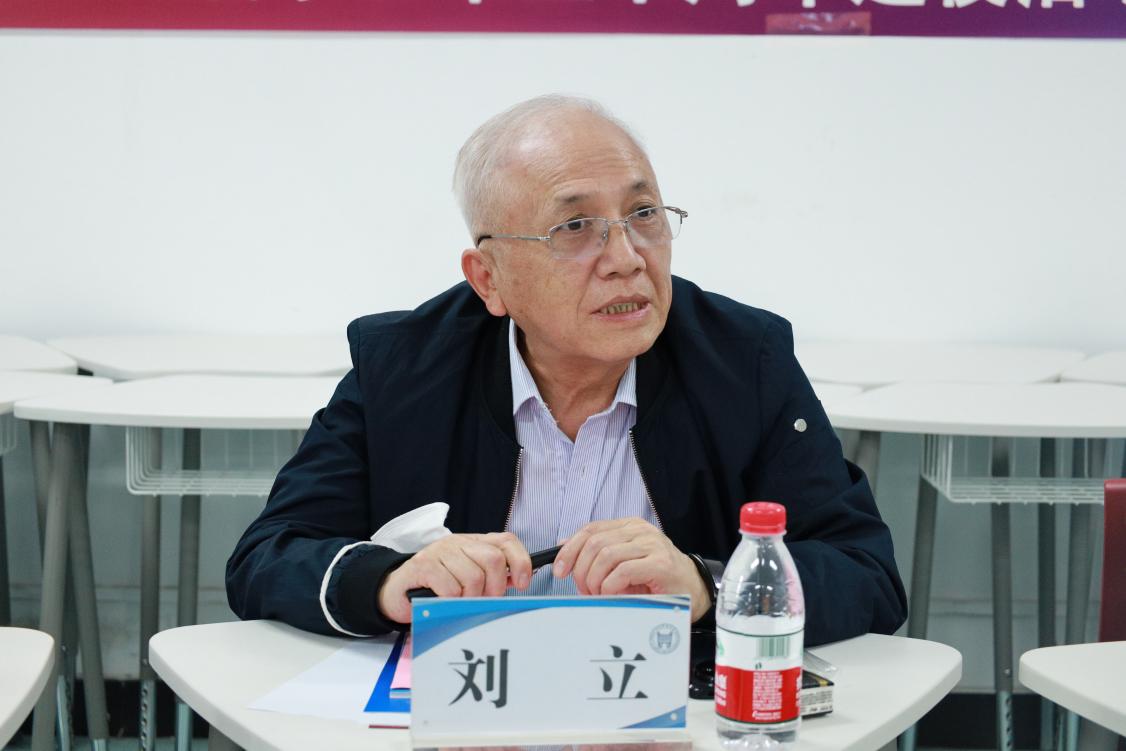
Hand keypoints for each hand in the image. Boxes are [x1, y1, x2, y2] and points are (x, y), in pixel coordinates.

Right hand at [376, 532, 531, 623]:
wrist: (398, 589)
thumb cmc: (436, 586)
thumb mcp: (468, 578)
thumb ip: (492, 577)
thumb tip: (517, 580)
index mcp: (473, 543)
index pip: (507, 541)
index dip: (520, 562)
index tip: (522, 583)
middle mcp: (458, 542)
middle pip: (493, 560)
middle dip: (493, 588)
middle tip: (481, 600)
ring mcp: (440, 551)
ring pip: (474, 577)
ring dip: (469, 598)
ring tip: (457, 601)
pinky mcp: (424, 565)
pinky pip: (451, 588)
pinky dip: (450, 601)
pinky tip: (442, 600)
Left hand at [552, 517, 711, 620]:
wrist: (693, 590)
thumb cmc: (656, 579)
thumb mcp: (623, 562)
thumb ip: (598, 553)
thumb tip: (563, 546)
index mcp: (629, 526)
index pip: (591, 529)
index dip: (570, 549)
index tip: (559, 570)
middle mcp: (640, 531)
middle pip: (594, 543)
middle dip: (581, 570)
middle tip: (584, 590)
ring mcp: (652, 544)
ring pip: (606, 556)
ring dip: (595, 581)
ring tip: (599, 595)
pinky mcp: (660, 563)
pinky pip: (622, 571)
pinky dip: (610, 586)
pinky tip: (614, 595)